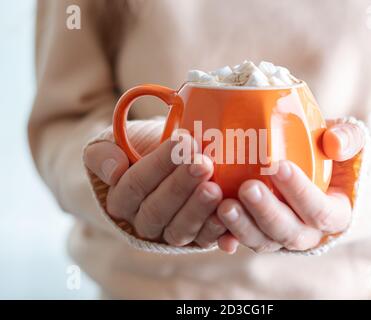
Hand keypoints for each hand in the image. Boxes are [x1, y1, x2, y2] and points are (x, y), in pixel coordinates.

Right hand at [84, 130, 226, 247]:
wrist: (174, 158)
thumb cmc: (145, 147)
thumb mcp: (117, 143)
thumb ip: (103, 154)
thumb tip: (114, 169)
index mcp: (121, 200)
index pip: (135, 184)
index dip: (159, 164)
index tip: (183, 140)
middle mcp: (143, 222)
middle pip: (157, 210)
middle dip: (181, 185)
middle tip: (203, 163)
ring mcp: (170, 232)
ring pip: (180, 229)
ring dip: (198, 209)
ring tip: (215, 188)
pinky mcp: (196, 238)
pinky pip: (204, 239)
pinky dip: (217, 230)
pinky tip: (228, 214)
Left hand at [216, 122, 364, 253]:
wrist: (308, 169)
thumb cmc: (327, 155)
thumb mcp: (348, 141)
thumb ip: (347, 138)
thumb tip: (334, 143)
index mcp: (333, 214)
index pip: (320, 210)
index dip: (301, 191)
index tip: (280, 166)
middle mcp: (307, 232)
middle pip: (288, 232)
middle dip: (267, 212)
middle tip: (247, 187)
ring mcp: (279, 236)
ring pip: (262, 240)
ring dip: (242, 226)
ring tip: (224, 205)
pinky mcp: (256, 233)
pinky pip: (241, 239)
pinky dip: (227, 235)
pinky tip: (213, 223)